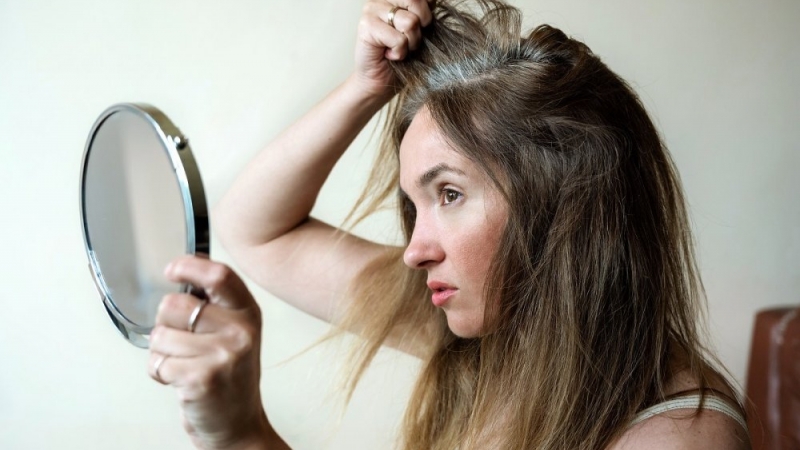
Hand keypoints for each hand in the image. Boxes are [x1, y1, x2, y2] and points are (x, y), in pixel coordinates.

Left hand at [148, 255, 268, 449]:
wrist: (238, 426)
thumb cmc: (230, 376)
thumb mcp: (236, 332)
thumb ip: (217, 301)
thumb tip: (187, 267)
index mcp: (248, 313)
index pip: (218, 275)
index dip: (188, 267)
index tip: (172, 271)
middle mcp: (240, 331)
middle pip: (175, 305)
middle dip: (165, 323)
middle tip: (183, 341)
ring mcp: (223, 355)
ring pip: (161, 335)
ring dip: (162, 353)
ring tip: (185, 364)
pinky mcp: (202, 379)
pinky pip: (158, 362)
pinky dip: (160, 372)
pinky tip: (180, 380)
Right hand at [353, 0, 434, 96]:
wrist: (379, 81)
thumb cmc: (402, 58)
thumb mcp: (421, 30)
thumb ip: (425, 13)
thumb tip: (436, 1)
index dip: (427, 14)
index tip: (420, 28)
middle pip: (416, 0)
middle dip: (421, 26)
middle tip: (409, 41)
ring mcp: (371, 10)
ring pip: (410, 22)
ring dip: (410, 43)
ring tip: (400, 49)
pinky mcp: (366, 26)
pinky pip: (398, 39)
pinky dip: (399, 53)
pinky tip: (389, 55)